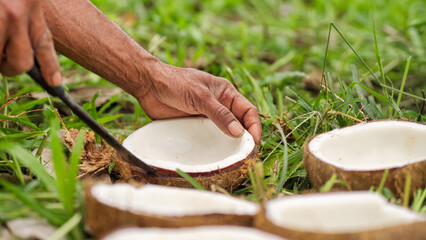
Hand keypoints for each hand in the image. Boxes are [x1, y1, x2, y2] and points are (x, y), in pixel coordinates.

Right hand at [0, 0, 59, 85]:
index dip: (50, 65)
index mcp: (32, 4)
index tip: (56, 82)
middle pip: (21, 61)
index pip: (44, 42)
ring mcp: (1, 15)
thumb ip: (22, 16)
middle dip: (9, 69)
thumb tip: (23, 49)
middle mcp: (16, 12)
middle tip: (2, 64)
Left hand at [134, 61, 261, 143]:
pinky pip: (208, 137)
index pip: (248, 110)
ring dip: (230, 144)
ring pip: (224, 132)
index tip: (254, 142)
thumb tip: (238, 132)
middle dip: (245, 138)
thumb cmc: (176, 83)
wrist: (149, 85)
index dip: (254, 126)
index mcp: (226, 93)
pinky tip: (215, 155)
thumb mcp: (200, 97)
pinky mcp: (195, 125)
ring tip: (234, 159)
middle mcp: (219, 105)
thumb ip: (219, 114)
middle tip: (247, 155)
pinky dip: (214, 146)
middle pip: (239, 123)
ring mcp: (207, 116)